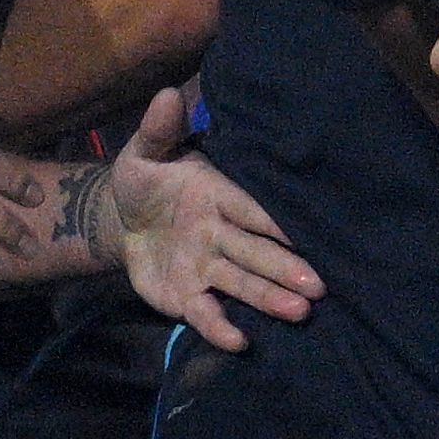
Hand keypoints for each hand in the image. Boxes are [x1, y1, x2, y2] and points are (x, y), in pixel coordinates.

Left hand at [106, 88, 322, 351]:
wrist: (121, 220)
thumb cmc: (144, 181)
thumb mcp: (144, 152)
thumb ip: (158, 130)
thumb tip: (167, 95)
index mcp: (216, 196)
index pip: (249, 210)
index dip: (272, 222)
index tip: (302, 234)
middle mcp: (220, 234)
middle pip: (255, 253)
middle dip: (285, 268)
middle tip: (318, 287)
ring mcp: (207, 268)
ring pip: (241, 284)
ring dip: (269, 299)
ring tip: (300, 313)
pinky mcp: (187, 296)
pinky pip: (206, 312)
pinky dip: (220, 327)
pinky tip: (239, 343)